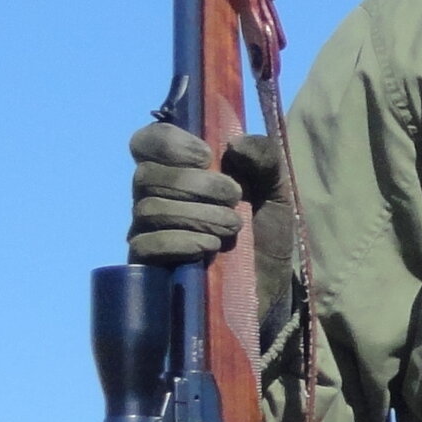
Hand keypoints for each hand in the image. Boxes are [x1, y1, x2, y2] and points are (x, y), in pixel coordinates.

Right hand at [126, 121, 278, 266]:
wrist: (269, 279)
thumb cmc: (265, 228)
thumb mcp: (276, 188)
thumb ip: (264, 158)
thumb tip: (236, 142)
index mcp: (180, 168)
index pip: (147, 141)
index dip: (168, 143)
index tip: (207, 156)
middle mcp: (156, 195)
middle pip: (146, 175)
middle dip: (195, 184)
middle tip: (234, 198)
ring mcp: (148, 229)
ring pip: (148, 209)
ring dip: (197, 215)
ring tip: (233, 227)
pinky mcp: (149, 263)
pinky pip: (145, 245)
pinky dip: (181, 241)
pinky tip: (210, 247)